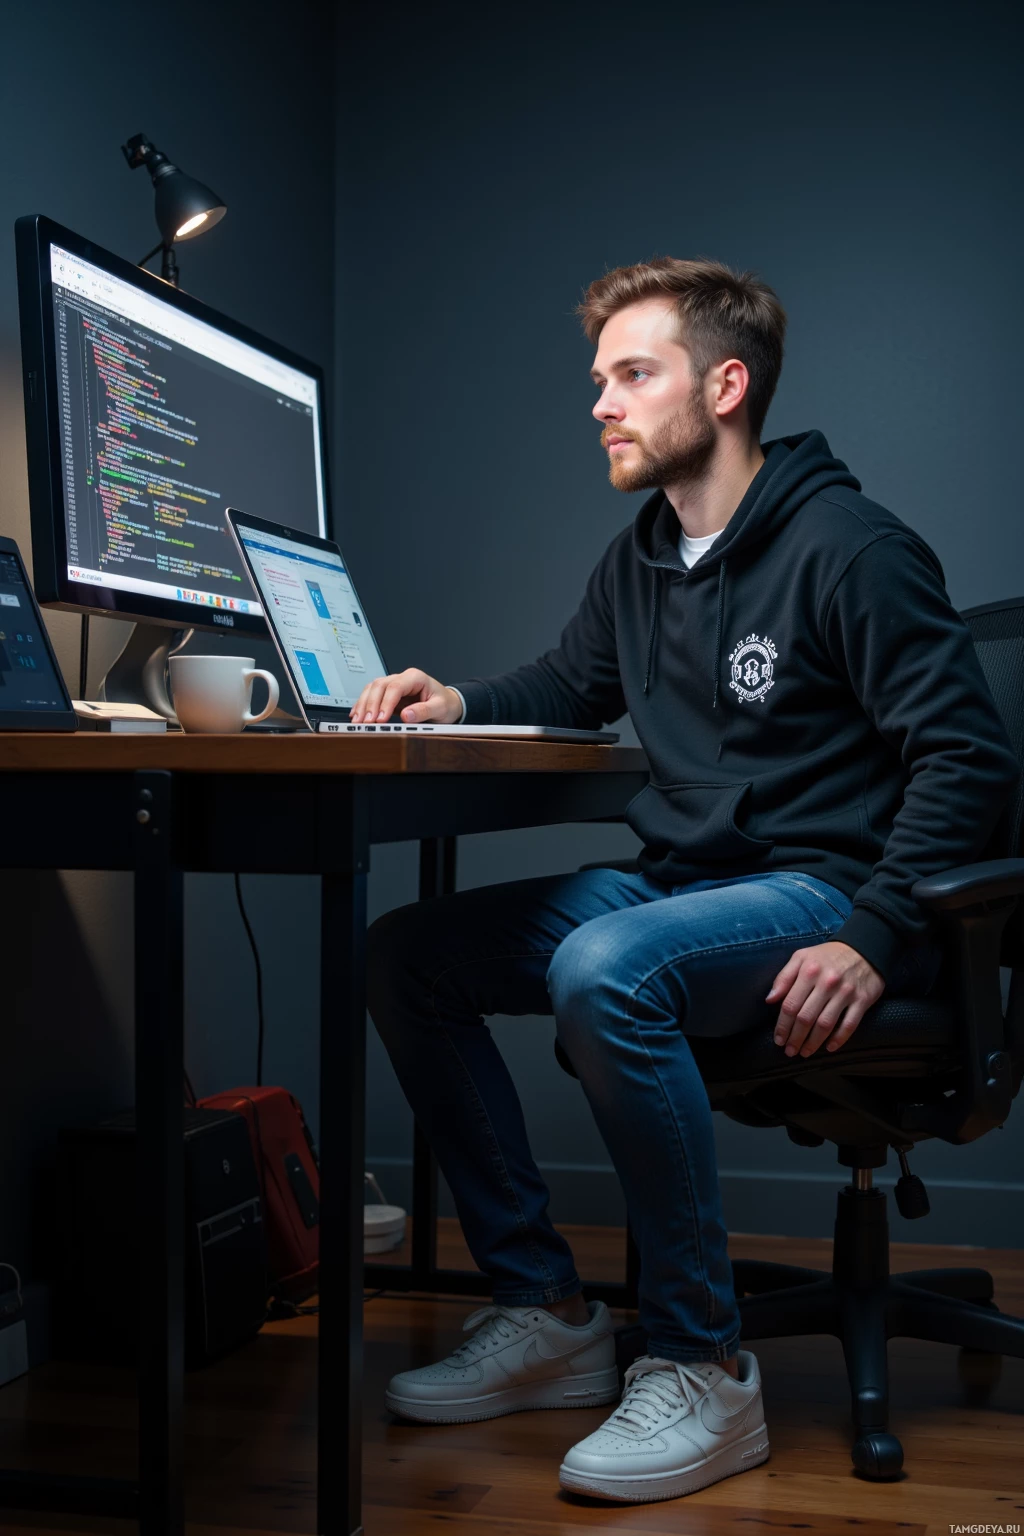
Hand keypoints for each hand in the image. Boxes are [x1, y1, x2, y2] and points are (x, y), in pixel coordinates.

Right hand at [349, 667, 462, 723]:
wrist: (447, 703)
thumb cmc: (445, 704)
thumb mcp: (440, 708)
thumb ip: (424, 711)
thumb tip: (407, 715)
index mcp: (415, 677)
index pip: (395, 687)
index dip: (386, 703)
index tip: (381, 719)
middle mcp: (402, 678)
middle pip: (379, 686)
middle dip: (370, 705)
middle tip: (366, 722)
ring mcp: (394, 685)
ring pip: (372, 689)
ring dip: (363, 705)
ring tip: (358, 721)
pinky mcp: (388, 694)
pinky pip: (371, 695)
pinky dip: (363, 705)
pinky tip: (356, 714)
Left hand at [767, 940, 883, 1057]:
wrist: (864, 948)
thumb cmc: (827, 956)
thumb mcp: (802, 957)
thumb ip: (784, 977)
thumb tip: (769, 1000)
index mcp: (809, 971)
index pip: (790, 1004)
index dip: (782, 1025)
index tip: (778, 1039)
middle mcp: (827, 982)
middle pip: (806, 1017)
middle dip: (795, 1038)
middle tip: (790, 1051)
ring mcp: (846, 992)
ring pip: (826, 1024)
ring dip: (813, 1042)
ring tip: (804, 1052)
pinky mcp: (863, 1000)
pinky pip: (849, 1024)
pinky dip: (839, 1039)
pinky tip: (829, 1047)